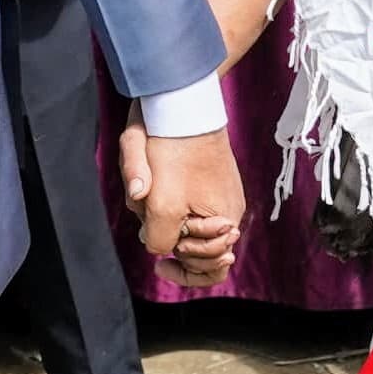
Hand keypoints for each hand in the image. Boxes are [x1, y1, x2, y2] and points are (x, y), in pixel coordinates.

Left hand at [125, 124, 245, 290]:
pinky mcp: (205, 181)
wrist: (182, 104)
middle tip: (149, 219)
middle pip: (196, 248)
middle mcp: (226, 213)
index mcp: (223, 222)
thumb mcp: (162, 203)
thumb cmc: (174, 151)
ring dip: (159, 216)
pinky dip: (162, 201)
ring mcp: (217, 196)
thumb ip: (159, 237)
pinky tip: (148, 187)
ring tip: (146, 194)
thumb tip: (157, 248)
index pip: (211, 269)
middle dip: (169, 240)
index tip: (161, 265)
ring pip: (183, 224)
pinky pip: (183, 204)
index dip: (183, 270)